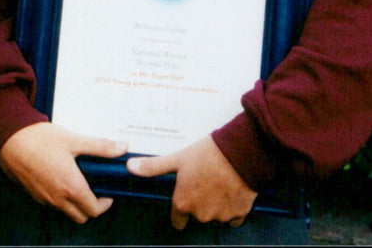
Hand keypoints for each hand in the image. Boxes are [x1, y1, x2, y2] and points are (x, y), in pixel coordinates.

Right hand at [0, 122, 125, 223]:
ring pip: (66, 212)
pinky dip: (62, 198)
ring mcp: (45, 199)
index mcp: (70, 186)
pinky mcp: (35, 195)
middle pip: (81, 217)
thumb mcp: (74, 140)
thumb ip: (100, 147)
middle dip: (91, 207)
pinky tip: (62, 177)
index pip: (93, 210)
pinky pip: (53, 204)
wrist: (10, 140)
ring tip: (79, 180)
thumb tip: (122, 148)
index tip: (108, 192)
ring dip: (76, 203)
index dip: (105, 204)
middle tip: (96, 189)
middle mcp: (57, 198)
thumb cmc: (40, 140)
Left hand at [127, 135, 255, 229]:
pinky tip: (231, 189)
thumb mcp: (178, 158)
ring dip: (216, 205)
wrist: (241, 152)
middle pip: (197, 216)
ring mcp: (220, 216)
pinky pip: (233, 217)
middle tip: (205, 181)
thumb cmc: (210, 154)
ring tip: (219, 182)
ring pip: (214, 216)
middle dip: (200, 203)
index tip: (188, 194)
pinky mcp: (238, 214)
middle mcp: (200, 214)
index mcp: (184, 203)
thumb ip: (153, 166)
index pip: (177, 220)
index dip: (181, 206)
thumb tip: (131, 166)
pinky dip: (232, 207)